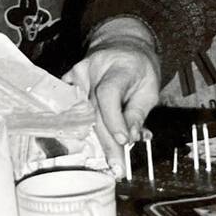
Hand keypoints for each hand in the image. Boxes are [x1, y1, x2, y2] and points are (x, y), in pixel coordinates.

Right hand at [63, 44, 159, 175]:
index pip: (109, 94)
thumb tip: (130, 138)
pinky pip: (69, 110)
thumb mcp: (149, 88)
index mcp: (119, 66)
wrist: (123, 48)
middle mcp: (93, 68)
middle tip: (117, 167)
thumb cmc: (140, 69)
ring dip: (93, 140)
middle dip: (107, 143)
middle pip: (94, 111)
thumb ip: (138, 113)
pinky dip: (79, 129)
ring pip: (80, 115)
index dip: (114, 120)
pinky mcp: (67, 82)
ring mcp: (76, 74)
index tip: (124, 141)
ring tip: (106, 160)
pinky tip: (87, 146)